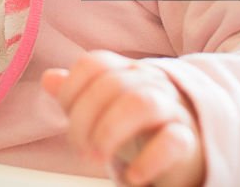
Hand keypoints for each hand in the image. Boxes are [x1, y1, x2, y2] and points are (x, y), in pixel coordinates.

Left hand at [42, 51, 204, 186]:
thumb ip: (78, 93)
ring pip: (142, 103)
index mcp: (127, 71)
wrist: (187, 149)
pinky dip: (149, 159)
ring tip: (98, 159)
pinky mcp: (190, 139)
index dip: (72, 89)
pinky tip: (134, 175)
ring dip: (110, 131)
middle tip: (82, 150)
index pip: (93, 63)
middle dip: (85, 119)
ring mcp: (173, 108)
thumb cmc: (137, 127)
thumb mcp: (105, 108)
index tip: (68, 116)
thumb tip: (49, 79)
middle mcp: (151, 82)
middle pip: (112, 84)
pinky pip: (173, 140)